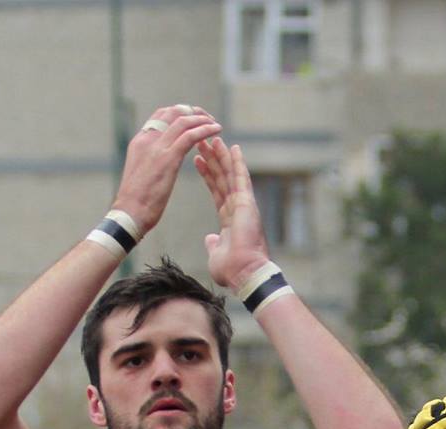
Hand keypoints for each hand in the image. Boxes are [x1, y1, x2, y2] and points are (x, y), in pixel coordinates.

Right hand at [111, 104, 220, 235]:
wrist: (128, 213)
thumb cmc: (136, 201)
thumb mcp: (141, 172)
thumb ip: (151, 159)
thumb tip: (163, 160)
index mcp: (140, 141)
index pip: (161, 115)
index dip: (181, 112)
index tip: (195, 118)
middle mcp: (148, 139)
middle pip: (173, 112)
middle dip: (194, 112)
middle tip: (208, 119)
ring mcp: (157, 147)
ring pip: (184, 121)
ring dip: (204, 120)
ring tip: (216, 126)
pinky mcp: (168, 158)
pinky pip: (190, 136)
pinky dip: (205, 130)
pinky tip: (216, 131)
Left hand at [195, 135, 271, 289]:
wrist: (243, 273)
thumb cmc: (232, 269)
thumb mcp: (216, 252)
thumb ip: (213, 243)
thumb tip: (210, 239)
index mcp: (229, 218)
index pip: (216, 190)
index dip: (207, 174)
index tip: (197, 160)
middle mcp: (237, 207)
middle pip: (222, 178)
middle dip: (211, 159)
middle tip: (202, 142)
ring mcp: (243, 204)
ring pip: (230, 174)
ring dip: (220, 156)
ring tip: (210, 139)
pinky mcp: (247, 202)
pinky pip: (241, 178)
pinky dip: (237, 162)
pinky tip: (232, 147)